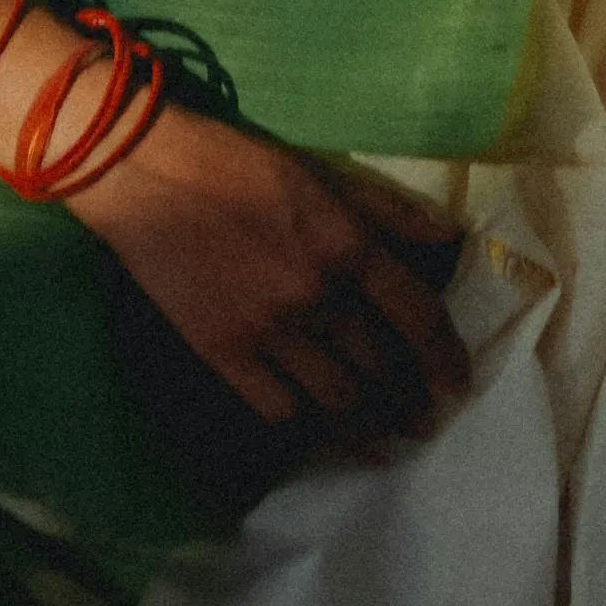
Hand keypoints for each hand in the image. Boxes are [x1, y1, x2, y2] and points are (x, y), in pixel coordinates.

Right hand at [63, 106, 473, 451]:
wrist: (147, 176)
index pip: (419, 317)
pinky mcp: (223, 352)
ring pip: (337, 398)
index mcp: (348, 246)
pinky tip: (313, 421)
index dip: (447, 359)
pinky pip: (277, 406)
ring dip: (368, 426)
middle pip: (383, 369)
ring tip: (384, 441)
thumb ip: (386, 209)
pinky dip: (302, 418)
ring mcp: (269, 330)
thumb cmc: (237, 164)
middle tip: (424, 422)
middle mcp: (318, 296)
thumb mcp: (321, 172)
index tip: (458, 385)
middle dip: (411, 403)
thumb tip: (447, 237)